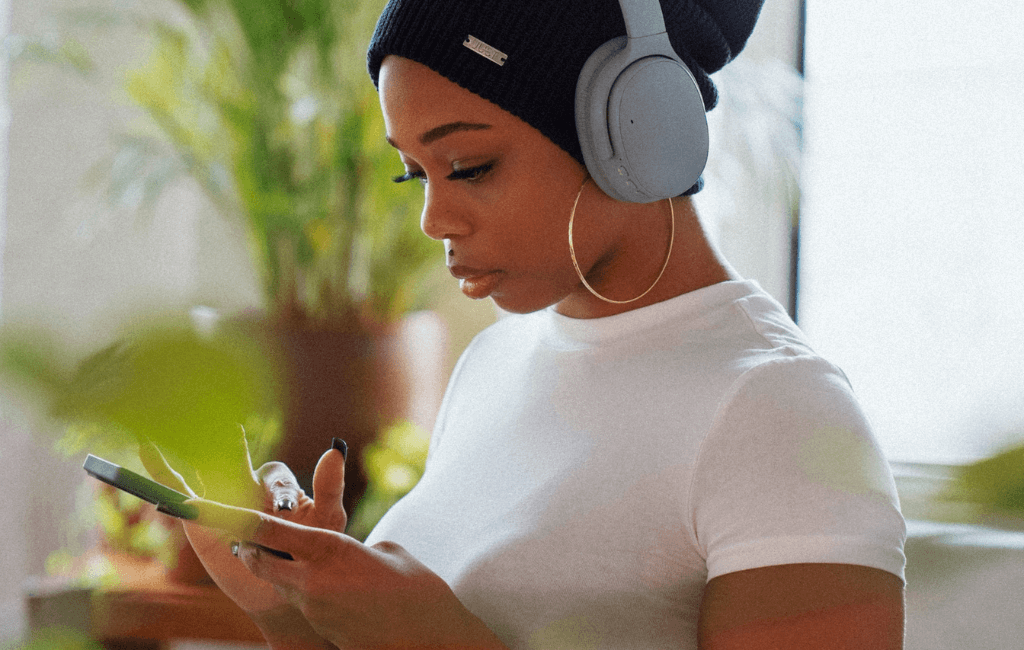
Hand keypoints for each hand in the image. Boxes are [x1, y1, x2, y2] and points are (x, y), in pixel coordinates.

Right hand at [139, 431, 345, 647]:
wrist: (283, 590)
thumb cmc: (310, 552)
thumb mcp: (327, 520)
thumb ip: (329, 487)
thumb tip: (334, 448)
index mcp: (278, 485)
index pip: (276, 477)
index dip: (281, 490)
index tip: (286, 510)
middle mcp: (248, 486)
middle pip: (238, 461)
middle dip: (233, 449)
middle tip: (231, 432)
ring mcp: (222, 499)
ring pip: (207, 469)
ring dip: (194, 449)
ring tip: (178, 425)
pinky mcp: (200, 516)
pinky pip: (179, 490)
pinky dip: (161, 470)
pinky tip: (148, 447)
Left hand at [187, 477, 507, 649]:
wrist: (431, 640)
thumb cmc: (419, 590)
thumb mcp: (389, 552)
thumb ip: (354, 546)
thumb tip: (343, 550)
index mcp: (330, 550)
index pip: (268, 530)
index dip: (234, 517)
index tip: (204, 506)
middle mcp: (314, 580)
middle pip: (259, 559)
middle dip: (249, 547)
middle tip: (244, 536)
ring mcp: (315, 609)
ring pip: (280, 582)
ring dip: (283, 571)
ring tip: (305, 561)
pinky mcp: (322, 628)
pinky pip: (305, 603)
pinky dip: (310, 592)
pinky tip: (340, 592)